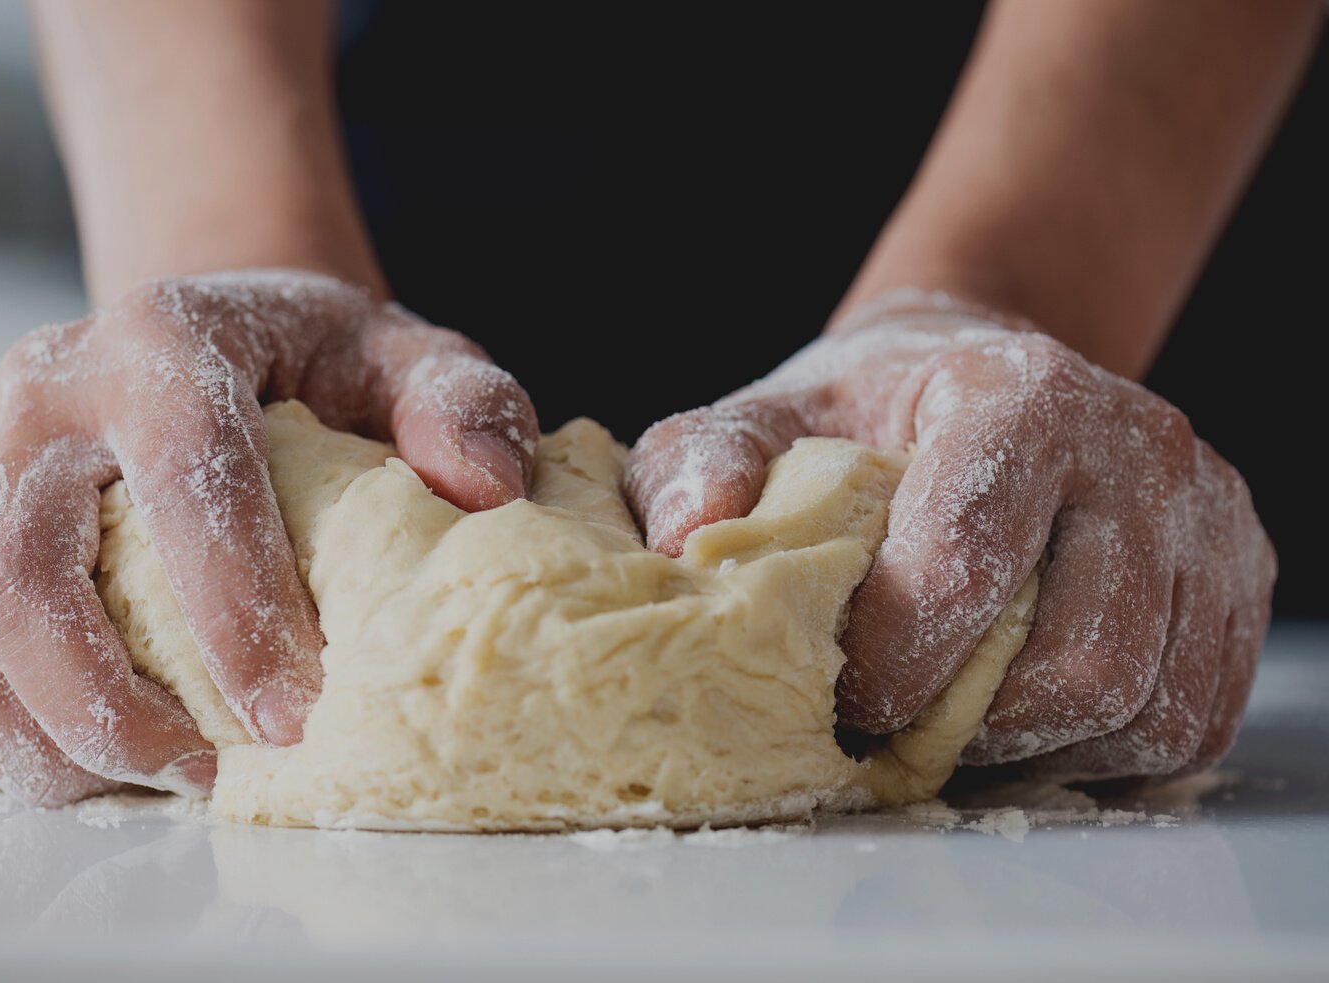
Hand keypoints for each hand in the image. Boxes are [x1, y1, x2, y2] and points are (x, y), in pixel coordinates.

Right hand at [0, 270, 537, 804]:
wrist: (205, 343)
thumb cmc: (317, 365)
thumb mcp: (406, 359)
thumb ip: (460, 407)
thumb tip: (485, 488)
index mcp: (163, 342)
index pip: (188, 473)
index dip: (237, 607)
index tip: (296, 717)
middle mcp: (43, 396)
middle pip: (21, 569)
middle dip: (107, 702)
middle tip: (208, 774)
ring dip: (37, 737)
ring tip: (147, 783)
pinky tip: (70, 768)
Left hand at [626, 290, 1274, 779]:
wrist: (985, 377)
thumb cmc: (869, 413)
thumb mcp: (770, 415)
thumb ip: (704, 460)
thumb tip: (685, 540)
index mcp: (1016, 396)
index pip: (965, 561)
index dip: (892, 657)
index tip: (839, 688)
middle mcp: (1135, 449)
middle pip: (1077, 660)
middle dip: (969, 723)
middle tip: (898, 724)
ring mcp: (1204, 516)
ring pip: (1143, 707)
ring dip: (1034, 748)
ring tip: (957, 723)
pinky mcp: (1235, 578)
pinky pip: (1191, 721)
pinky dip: (1101, 753)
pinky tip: (1025, 721)